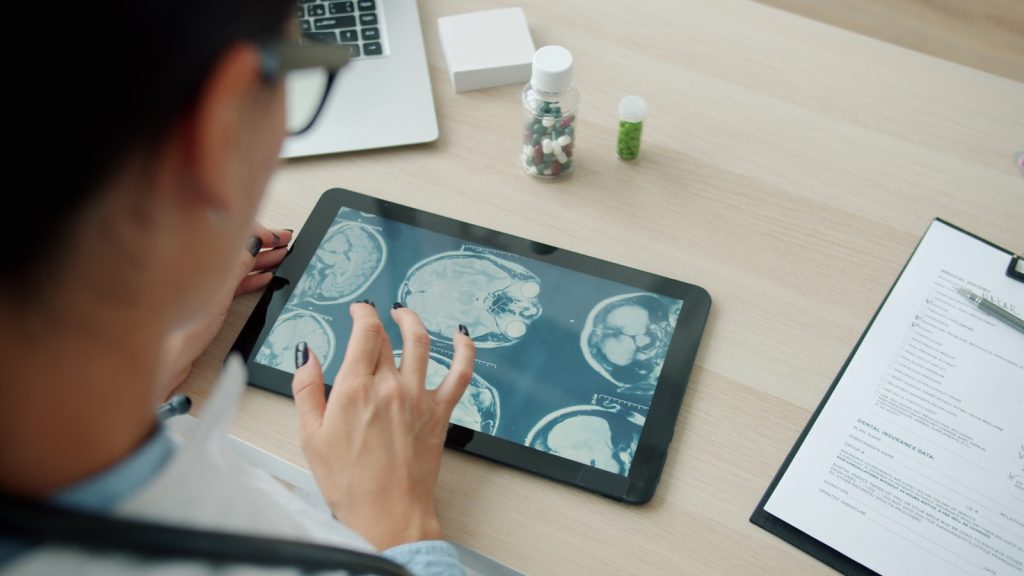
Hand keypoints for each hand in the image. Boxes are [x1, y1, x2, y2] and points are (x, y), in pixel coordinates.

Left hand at [157, 224, 292, 398]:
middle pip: (237, 249)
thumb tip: (253, 241)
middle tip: (285, 241)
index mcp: (199, 259)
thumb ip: (238, 266)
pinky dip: (252, 279)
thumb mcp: (219, 293)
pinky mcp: (210, 300)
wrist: (169, 356)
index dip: (258, 232)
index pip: (233, 234)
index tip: (277, 238)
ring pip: (239, 266)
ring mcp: (206, 284)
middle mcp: (201, 268)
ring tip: (281, 257)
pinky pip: (236, 284)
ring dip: (262, 261)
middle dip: (263, 244)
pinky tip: (266, 277)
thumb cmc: (183, 329)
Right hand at [292, 302, 475, 549]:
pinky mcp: (440, 413)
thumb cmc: (348, 483)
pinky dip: (464, 350)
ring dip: (414, 322)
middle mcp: (390, 386)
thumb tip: (307, 354)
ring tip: (406, 314)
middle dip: (378, 321)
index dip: (362, 313)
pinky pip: (460, 374)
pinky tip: (462, 335)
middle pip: (387, 338)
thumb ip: (307, 388)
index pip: (364, 332)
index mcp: (355, 389)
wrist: (387, 515)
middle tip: (373, 318)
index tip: (358, 310)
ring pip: (421, 343)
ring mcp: (418, 398)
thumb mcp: (310, 436)